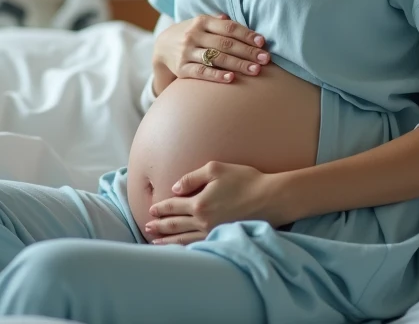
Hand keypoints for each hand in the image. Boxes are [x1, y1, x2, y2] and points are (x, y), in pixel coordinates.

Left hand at [142, 162, 286, 245]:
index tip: (151, 210)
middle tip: (147, 228)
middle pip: (175, 225)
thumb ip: (192, 178)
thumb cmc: (246, 180)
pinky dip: (186, 248)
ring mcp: (213, 232)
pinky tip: (181, 249)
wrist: (271, 198)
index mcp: (199, 203)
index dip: (161, 208)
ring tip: (156, 243)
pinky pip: (199, 246)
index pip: (173, 206)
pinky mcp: (223, 238)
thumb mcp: (216, 169)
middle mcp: (203, 221)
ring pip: (184, 239)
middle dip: (160, 226)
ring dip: (168, 241)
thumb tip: (175, 188)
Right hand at [152, 14, 270, 84]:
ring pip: (216, 58)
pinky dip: (217, 75)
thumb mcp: (201, 23)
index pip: (229, 27)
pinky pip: (202, 72)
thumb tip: (235, 19)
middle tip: (265, 59)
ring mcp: (187, 52)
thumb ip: (219, 21)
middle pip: (226, 43)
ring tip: (255, 70)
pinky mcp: (182, 68)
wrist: (161, 47)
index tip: (262, 43)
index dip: (247, 35)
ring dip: (238, 64)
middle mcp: (193, 35)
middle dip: (247, 52)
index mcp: (201, 21)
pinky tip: (231, 78)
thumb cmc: (191, 34)